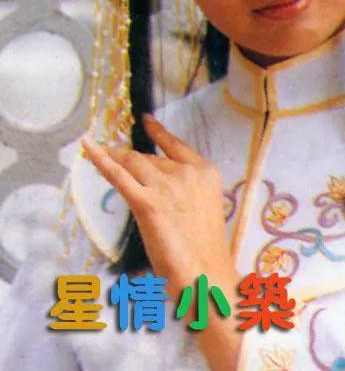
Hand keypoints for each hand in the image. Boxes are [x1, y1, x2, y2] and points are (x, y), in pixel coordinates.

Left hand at [81, 114, 237, 302]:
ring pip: (132, 162)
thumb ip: (184, 194)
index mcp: (205, 173)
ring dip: (113, 156)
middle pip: (149, 157)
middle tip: (112, 156)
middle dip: (130, 158)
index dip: (158, 132)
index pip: (175, 145)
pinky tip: (87, 147)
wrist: (207, 275)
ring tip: (99, 152)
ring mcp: (166, 185)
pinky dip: (100, 159)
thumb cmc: (205, 253)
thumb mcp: (201, 210)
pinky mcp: (147, 202)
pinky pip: (118, 175)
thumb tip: (158, 191)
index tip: (146, 120)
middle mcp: (186, 173)